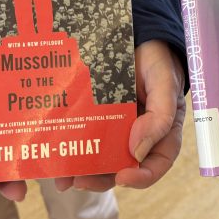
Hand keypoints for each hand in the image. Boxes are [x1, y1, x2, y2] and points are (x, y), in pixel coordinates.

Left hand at [55, 40, 185, 191]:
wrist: (137, 36)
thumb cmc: (159, 61)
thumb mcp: (165, 85)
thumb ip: (160, 117)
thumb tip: (137, 152)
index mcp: (161, 133)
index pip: (156, 164)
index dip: (142, 177)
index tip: (123, 178)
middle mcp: (137, 135)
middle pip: (122, 167)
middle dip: (100, 178)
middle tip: (80, 181)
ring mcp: (113, 127)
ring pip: (99, 156)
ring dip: (81, 170)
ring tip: (62, 177)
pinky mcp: (93, 115)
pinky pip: (82, 133)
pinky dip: (69, 146)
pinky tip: (53, 152)